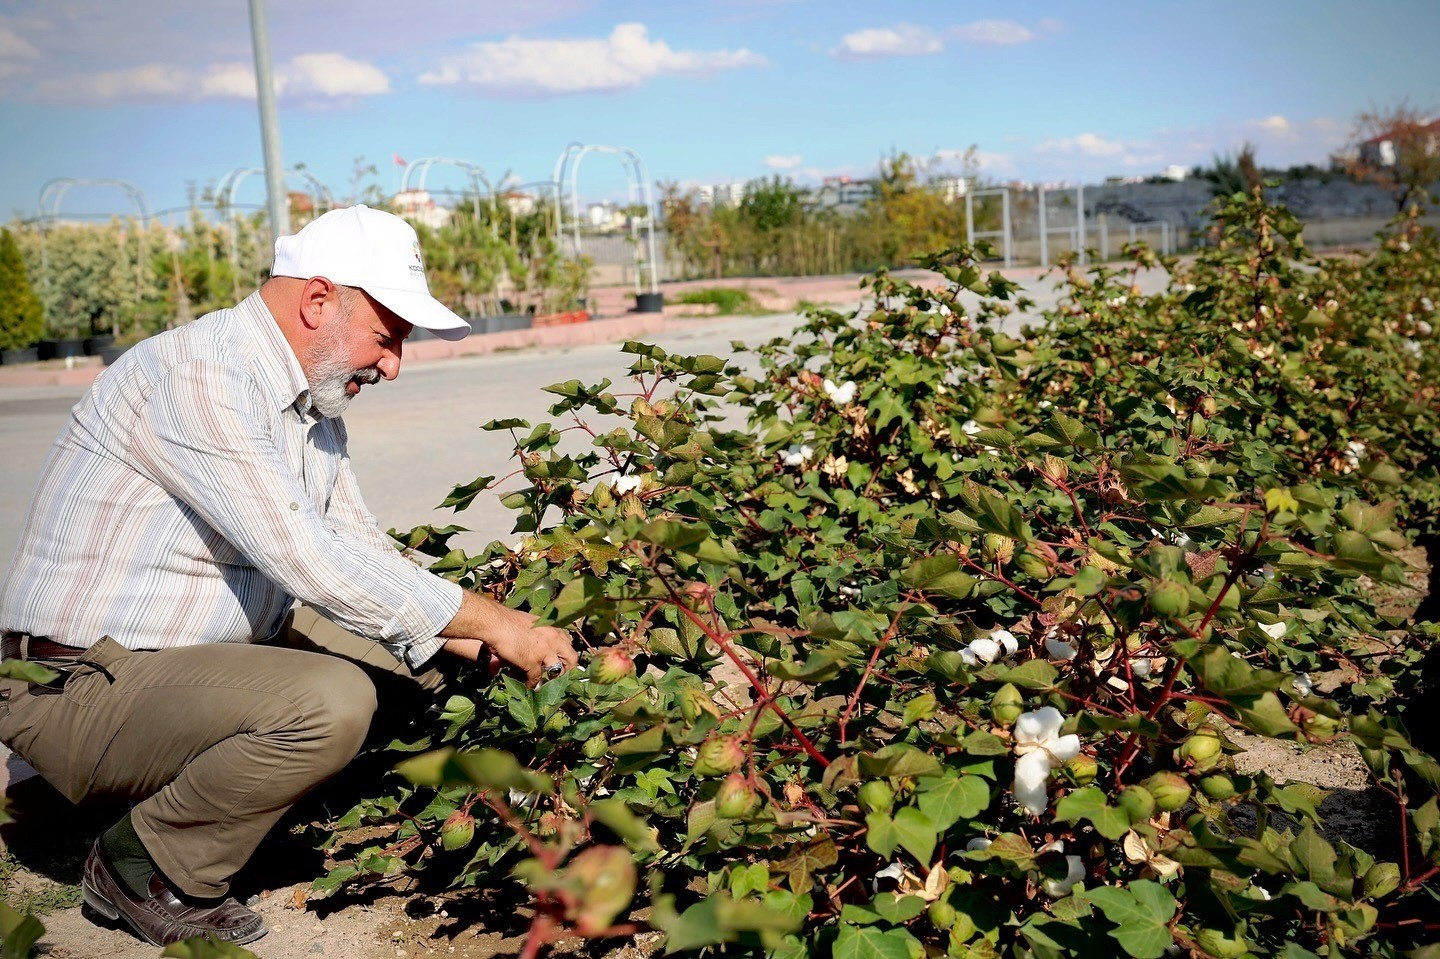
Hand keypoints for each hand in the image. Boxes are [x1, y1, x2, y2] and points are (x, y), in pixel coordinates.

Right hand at [440, 591, 579, 683]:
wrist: (495, 622)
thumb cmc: (508, 620)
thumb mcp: (531, 623)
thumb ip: (539, 633)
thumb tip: (537, 642)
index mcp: (553, 627)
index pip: (569, 643)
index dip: (566, 654)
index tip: (562, 661)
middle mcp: (553, 639)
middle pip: (571, 658)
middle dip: (568, 670)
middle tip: (560, 676)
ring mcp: (545, 651)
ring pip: (556, 671)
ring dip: (551, 679)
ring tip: (546, 684)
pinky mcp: (532, 662)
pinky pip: (536, 678)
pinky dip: (532, 684)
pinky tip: (529, 686)